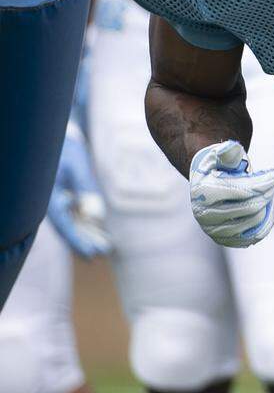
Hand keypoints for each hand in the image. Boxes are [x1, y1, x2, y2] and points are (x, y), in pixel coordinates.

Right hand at [47, 123, 110, 258]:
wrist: (57, 138)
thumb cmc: (65, 149)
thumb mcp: (77, 166)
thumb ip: (86, 188)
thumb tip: (96, 215)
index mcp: (47, 196)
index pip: (63, 224)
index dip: (77, 240)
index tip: (91, 254)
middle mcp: (49, 202)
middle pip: (68, 228)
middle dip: (84, 242)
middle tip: (102, 255)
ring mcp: (57, 201)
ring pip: (72, 224)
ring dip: (88, 235)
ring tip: (106, 248)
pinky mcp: (64, 197)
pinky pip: (75, 215)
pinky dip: (87, 224)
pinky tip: (101, 233)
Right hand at [189, 141, 273, 247]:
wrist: (208, 182)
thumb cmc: (219, 165)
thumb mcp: (221, 154)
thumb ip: (228, 151)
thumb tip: (230, 149)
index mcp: (203, 192)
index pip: (244, 191)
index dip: (265, 181)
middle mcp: (205, 215)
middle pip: (252, 207)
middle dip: (267, 191)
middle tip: (272, 180)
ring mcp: (214, 230)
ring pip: (255, 221)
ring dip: (267, 204)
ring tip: (267, 191)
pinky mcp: (225, 239)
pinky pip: (255, 236)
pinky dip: (267, 220)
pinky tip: (269, 205)